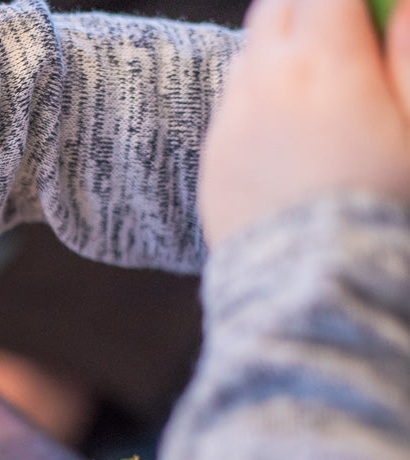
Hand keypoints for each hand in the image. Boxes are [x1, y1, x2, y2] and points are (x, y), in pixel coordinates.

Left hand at [199, 0, 409, 246]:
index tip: (368, 9)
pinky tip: (291, 130)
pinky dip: (259, 96)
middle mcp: (264, 82)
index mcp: (322, 64)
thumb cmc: (381, 204)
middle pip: (278, 5)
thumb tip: (403, 6)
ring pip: (250, 52)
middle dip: (313, 4)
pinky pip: (232, 105)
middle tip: (345, 25)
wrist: (312, 285)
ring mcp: (231, 120)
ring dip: (282, 47)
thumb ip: (409, 55)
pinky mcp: (213, 157)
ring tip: (321, 80)